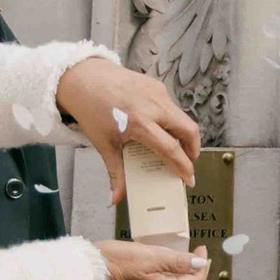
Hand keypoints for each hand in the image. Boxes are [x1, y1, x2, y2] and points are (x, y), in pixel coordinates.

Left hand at [55, 55, 200, 193]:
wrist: (85, 80)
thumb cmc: (92, 112)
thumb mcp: (104, 145)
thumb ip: (115, 172)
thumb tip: (115, 199)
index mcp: (140, 124)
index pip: (171, 149)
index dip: (183, 166)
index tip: (188, 180)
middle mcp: (154, 107)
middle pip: (189, 130)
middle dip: (194, 149)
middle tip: (188, 162)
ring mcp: (158, 94)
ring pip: (182, 118)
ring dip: (183, 134)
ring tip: (174, 147)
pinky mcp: (157, 86)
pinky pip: (171, 107)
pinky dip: (171, 121)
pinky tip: (159, 127)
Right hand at [99, 239, 209, 279]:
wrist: (84, 276)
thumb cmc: (114, 262)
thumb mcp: (150, 255)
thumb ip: (177, 261)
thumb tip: (200, 263)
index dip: (202, 265)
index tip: (201, 249)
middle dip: (196, 277)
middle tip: (195, 258)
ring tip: (179, 263)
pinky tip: (161, 273)